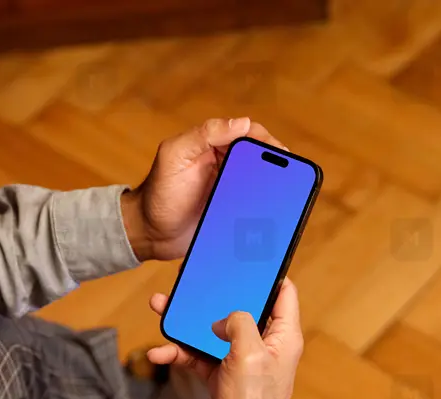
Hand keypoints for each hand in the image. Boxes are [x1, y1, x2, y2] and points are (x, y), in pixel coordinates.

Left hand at [121, 117, 286, 261]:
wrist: (149, 234)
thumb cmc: (158, 193)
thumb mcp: (175, 156)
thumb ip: (204, 134)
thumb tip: (242, 122)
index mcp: (213, 145)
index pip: (248, 135)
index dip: (267, 142)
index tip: (281, 154)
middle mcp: (224, 164)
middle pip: (260, 160)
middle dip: (276, 167)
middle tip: (291, 179)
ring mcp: (229, 189)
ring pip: (261, 184)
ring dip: (273, 189)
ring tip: (286, 198)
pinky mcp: (231, 212)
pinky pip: (253, 208)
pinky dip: (265, 211)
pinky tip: (274, 217)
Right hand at [145, 279, 303, 398]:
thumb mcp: (248, 354)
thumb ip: (238, 323)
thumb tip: (223, 319)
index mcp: (283, 336)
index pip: (283, 292)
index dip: (268, 272)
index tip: (248, 256)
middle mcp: (265, 346)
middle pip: (240, 308)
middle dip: (213, 295)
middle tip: (192, 280)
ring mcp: (243, 362)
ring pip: (213, 331)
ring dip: (187, 323)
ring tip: (160, 309)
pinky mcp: (223, 378)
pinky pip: (199, 357)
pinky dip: (180, 353)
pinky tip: (160, 353)